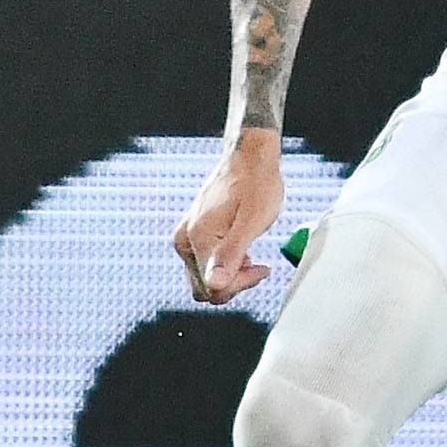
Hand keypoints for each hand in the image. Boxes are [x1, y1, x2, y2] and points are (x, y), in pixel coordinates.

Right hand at [173, 130, 286, 303]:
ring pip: (205, 278)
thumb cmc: (256, 184)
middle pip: (205, 287)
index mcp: (198, 239)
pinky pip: (205, 265)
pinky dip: (225, 265)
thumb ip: (231, 255)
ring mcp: (186, 238)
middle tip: (257, 263)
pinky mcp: (192, 235)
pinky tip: (242, 251)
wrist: (249, 158)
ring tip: (250, 254)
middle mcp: (184, 241)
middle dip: (234, 283)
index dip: (241, 284)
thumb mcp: (252, 221)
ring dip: (230, 275)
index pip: (213, 287)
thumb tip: (214, 285)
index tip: (262, 267)